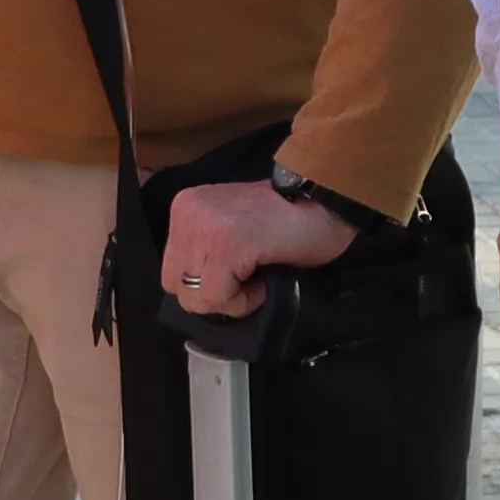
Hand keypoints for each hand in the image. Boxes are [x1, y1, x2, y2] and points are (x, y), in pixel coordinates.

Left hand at [160, 176, 356, 320]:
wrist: (328, 199)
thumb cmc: (290, 216)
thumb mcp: (232, 227)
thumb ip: (206, 250)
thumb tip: (196, 291)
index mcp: (186, 206)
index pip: (171, 270)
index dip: (206, 282)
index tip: (240, 270)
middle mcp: (188, 213)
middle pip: (177, 287)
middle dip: (214, 294)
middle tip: (249, 277)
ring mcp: (205, 227)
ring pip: (196, 297)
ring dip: (231, 299)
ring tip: (258, 275)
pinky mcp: (227, 244)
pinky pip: (219, 297)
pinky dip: (245, 300)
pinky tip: (266, 279)